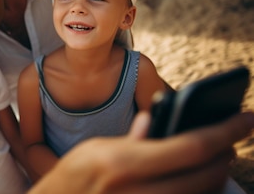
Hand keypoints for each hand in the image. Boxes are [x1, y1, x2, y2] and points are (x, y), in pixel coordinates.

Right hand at [28, 111, 253, 193]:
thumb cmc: (69, 180)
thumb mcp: (94, 150)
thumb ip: (132, 139)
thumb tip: (156, 122)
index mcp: (123, 163)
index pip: (191, 146)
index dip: (226, 132)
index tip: (246, 119)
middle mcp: (138, 192)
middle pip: (206, 176)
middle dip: (226, 155)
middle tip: (232, 140)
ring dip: (215, 176)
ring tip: (216, 159)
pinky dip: (197, 192)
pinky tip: (195, 180)